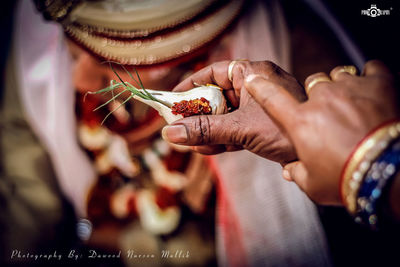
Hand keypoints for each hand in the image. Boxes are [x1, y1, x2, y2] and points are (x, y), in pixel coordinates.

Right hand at [162, 60, 305, 163]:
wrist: (320, 156)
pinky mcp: (262, 126)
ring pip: (225, 115)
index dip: (191, 85)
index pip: (214, 72)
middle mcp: (256, 88)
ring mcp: (259, 108)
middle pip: (217, 96)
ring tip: (190, 143)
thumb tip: (170, 132)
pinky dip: (221, 139)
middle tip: (178, 126)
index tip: (173, 99)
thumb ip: (205, 130)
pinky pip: (235, 129)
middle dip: (197, 114)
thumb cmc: (286, 131)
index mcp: (254, 74)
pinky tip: (205, 149)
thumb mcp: (241, 128)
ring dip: (207, 130)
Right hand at [245, 60, 399, 203]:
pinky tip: (373, 90)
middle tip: (329, 112)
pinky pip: (371, 68)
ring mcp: (350, 88)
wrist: (391, 172)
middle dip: (317, 95)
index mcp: (300, 122)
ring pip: (339, 75)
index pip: (270, 97)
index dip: (259, 87)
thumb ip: (297, 173)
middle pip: (312, 83)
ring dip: (342, 87)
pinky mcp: (379, 83)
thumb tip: (289, 171)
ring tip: (353, 105)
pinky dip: (370, 77)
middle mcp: (321, 99)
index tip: (252, 79)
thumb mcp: (313, 184)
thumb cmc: (349, 181)